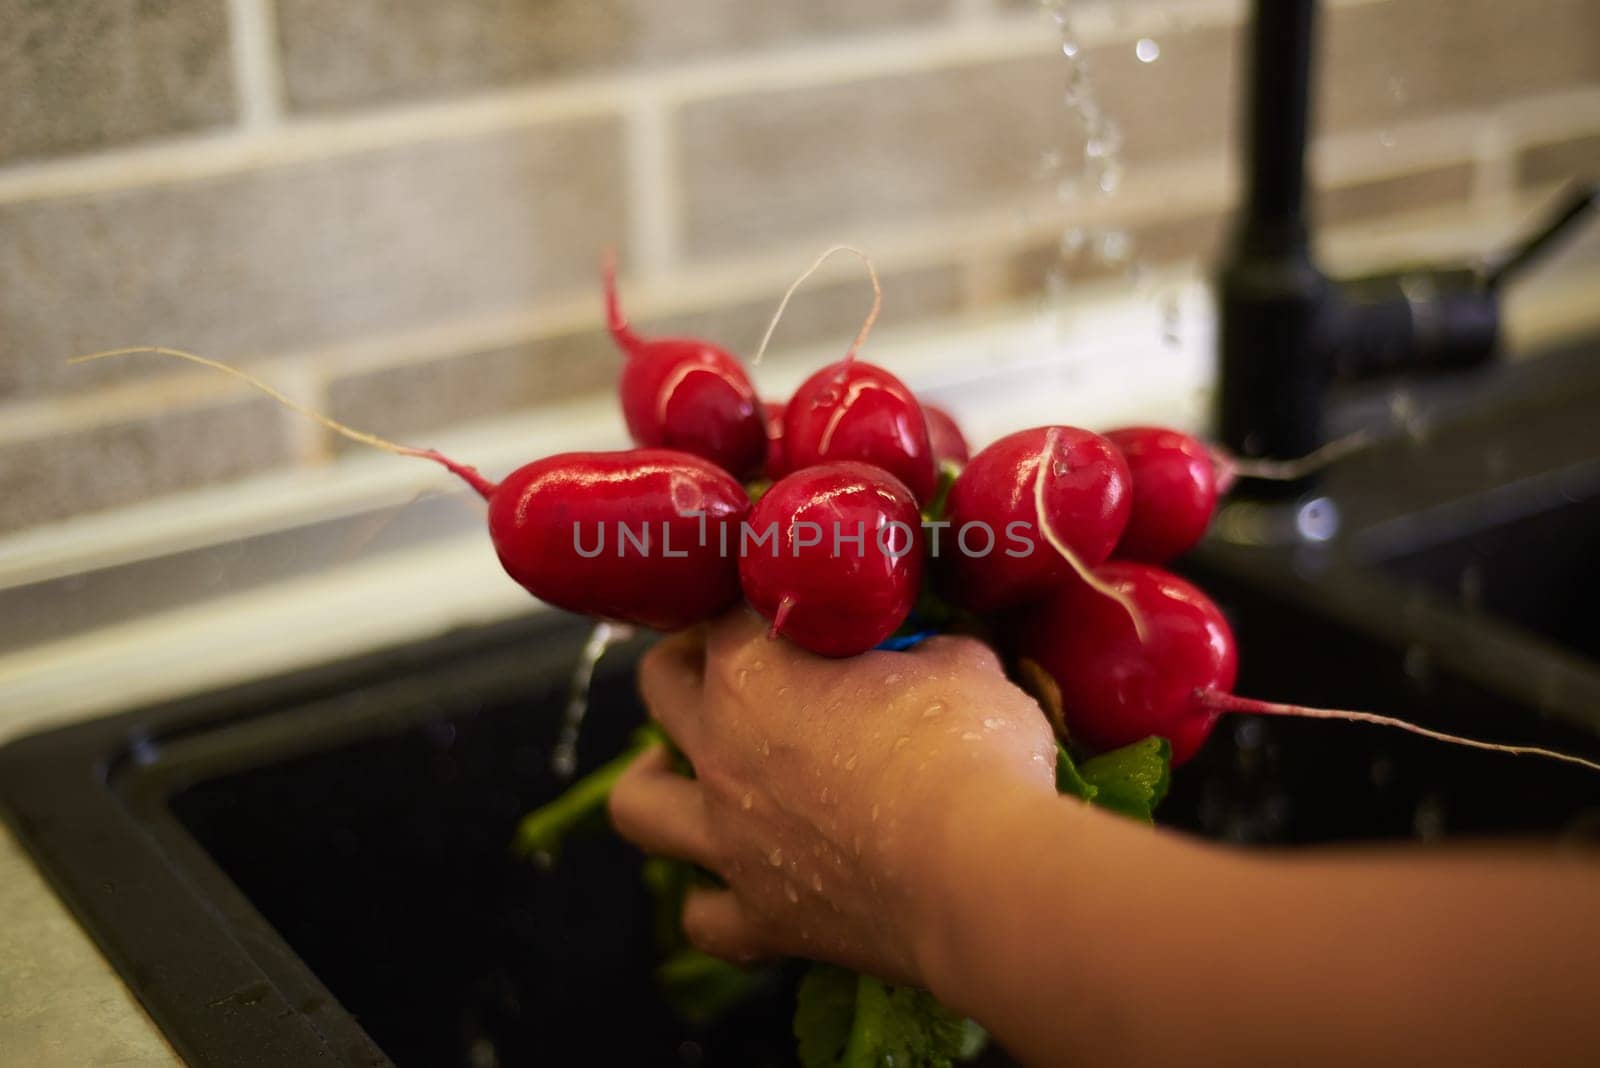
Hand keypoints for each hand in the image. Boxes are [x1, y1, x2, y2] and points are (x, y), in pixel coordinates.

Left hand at [608, 607, 1056, 985]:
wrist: (979, 875)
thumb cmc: (969, 752)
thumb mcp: (960, 665)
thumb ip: (929, 649)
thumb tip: (933, 648)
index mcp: (753, 669)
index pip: (731, 607)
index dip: (762, 598)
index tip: (794, 602)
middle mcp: (719, 748)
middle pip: (661, 685)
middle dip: (686, 663)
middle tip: (725, 664)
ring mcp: (729, 838)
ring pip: (638, 804)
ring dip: (653, 781)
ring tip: (677, 772)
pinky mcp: (761, 917)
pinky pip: (703, 918)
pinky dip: (712, 900)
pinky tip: (734, 884)